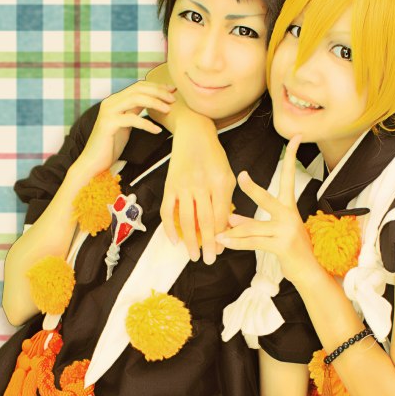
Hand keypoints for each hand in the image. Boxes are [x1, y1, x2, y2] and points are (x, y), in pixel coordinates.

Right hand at [77, 80, 175, 176]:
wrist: (93, 162)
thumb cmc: (110, 145)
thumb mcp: (126, 124)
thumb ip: (134, 111)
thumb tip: (150, 101)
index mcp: (115, 101)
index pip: (138, 86)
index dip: (156, 87)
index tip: (172, 90)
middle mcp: (110, 102)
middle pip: (138, 89)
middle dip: (158, 92)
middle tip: (173, 99)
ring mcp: (108, 112)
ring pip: (135, 99)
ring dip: (155, 103)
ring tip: (168, 110)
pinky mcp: (108, 124)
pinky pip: (132, 119)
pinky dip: (147, 124)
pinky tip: (157, 130)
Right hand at [160, 114, 235, 263]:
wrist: (193, 135)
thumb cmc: (214, 158)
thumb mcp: (227, 175)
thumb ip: (226, 200)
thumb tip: (224, 227)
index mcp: (220, 183)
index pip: (221, 215)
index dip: (221, 235)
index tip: (222, 250)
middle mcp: (201, 185)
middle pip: (204, 221)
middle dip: (208, 244)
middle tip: (209, 260)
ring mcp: (183, 186)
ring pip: (186, 220)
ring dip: (189, 241)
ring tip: (193, 256)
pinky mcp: (169, 186)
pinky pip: (167, 211)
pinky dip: (169, 228)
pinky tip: (175, 241)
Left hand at [215, 135, 315, 284]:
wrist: (309, 271)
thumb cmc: (291, 250)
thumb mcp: (273, 232)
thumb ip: (252, 224)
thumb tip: (231, 219)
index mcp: (289, 207)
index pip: (289, 177)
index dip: (292, 158)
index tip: (295, 138)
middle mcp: (289, 215)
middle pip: (268, 198)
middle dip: (253, 189)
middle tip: (241, 176)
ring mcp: (287, 230)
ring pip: (254, 227)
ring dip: (234, 232)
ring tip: (218, 233)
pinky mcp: (282, 246)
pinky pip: (254, 243)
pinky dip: (237, 243)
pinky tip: (225, 242)